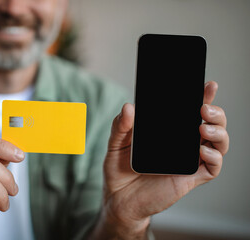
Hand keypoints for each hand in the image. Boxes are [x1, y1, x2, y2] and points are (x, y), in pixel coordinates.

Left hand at [101, 81, 228, 236]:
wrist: (118, 199)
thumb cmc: (119, 170)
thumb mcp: (116, 144)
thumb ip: (120, 126)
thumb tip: (128, 107)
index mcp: (169, 132)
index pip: (190, 111)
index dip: (203, 97)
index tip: (208, 85)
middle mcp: (183, 144)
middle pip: (211, 124)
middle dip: (215, 113)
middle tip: (204, 108)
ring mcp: (188, 161)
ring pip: (218, 143)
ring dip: (218, 132)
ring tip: (202, 127)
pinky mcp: (189, 178)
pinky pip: (212, 167)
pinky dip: (213, 157)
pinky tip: (200, 150)